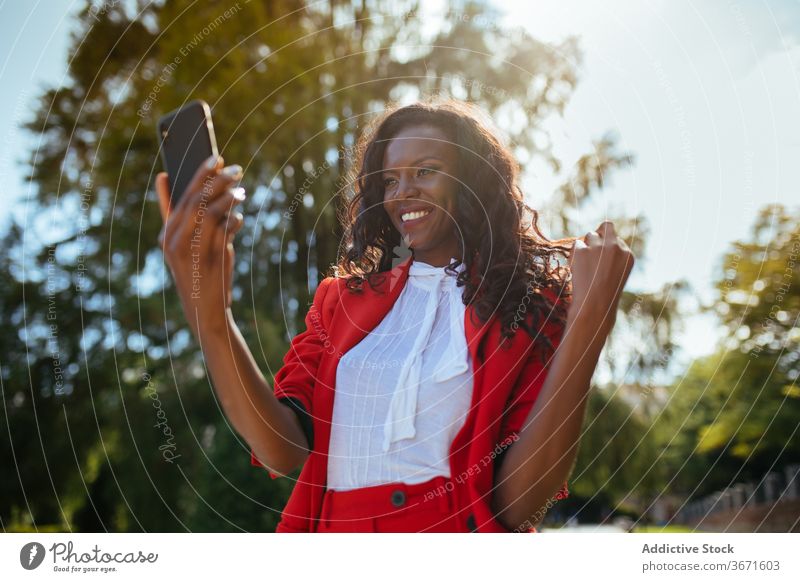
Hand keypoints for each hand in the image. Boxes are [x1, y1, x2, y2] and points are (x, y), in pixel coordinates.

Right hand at [156, 155, 245, 336]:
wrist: (206, 312)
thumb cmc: (201, 277)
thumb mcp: (191, 250)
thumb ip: (194, 222)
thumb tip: (196, 190)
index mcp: (167, 236)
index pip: (177, 199)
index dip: (193, 176)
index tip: (208, 159)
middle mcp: (173, 240)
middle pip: (194, 198)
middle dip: (214, 178)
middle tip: (232, 165)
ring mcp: (190, 247)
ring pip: (209, 208)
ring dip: (228, 194)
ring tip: (240, 187)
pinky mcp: (209, 255)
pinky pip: (223, 227)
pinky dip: (234, 218)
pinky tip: (240, 216)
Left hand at [567, 221, 634, 337]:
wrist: (594, 306)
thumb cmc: (605, 295)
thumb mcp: (617, 274)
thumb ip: (613, 257)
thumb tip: (599, 239)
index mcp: (627, 254)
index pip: (616, 239)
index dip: (607, 248)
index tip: (602, 261)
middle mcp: (615, 247)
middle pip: (607, 226)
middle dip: (599, 235)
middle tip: (591, 250)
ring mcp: (598, 247)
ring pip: (590, 234)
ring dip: (586, 246)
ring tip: (585, 265)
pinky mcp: (582, 250)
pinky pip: (576, 244)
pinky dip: (575, 254)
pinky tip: (577, 268)